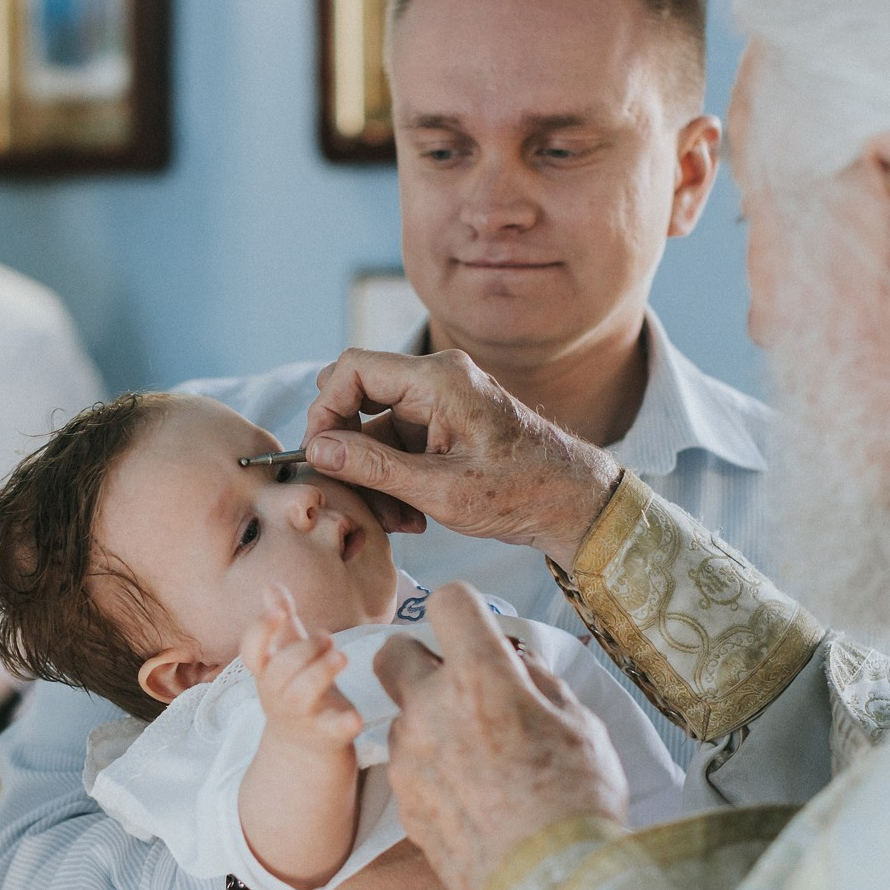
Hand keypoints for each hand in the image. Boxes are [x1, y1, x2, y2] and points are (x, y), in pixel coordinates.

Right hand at [242, 587, 362, 749]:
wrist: (302, 750)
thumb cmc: (294, 691)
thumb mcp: (286, 658)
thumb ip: (282, 624)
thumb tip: (271, 584)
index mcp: (266, 673)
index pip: (251, 651)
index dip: (260, 630)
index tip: (278, 611)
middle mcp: (277, 695)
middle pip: (280, 670)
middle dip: (304, 648)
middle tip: (328, 637)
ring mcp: (301, 716)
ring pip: (301, 695)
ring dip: (319, 672)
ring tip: (341, 656)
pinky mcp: (327, 734)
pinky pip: (332, 730)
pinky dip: (343, 723)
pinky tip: (355, 717)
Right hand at [303, 349, 621, 569]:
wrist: (572, 502)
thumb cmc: (521, 491)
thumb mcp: (440, 489)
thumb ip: (374, 467)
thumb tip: (317, 450)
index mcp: (438, 379)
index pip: (354, 368)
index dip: (325, 409)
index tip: (318, 453)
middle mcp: (437, 379)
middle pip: (360, 399)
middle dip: (349, 451)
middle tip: (351, 493)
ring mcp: (441, 401)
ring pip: (376, 430)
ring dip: (374, 476)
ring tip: (397, 521)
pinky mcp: (444, 425)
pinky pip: (398, 444)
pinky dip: (395, 479)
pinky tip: (412, 515)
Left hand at [375, 584, 623, 889]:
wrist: (549, 886)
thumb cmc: (578, 801)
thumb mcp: (581, 724)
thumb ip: (538, 682)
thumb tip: (515, 664)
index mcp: (481, 677)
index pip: (449, 602)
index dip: (466, 610)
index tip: (478, 631)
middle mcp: (432, 708)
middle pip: (393, 651)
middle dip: (421, 658)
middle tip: (459, 685)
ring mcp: (409, 756)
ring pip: (401, 714)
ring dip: (429, 720)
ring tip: (478, 758)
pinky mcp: (403, 800)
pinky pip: (406, 764)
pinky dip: (429, 767)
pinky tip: (469, 795)